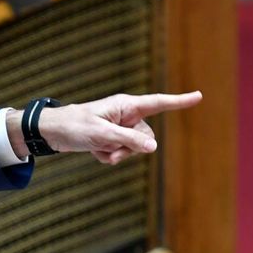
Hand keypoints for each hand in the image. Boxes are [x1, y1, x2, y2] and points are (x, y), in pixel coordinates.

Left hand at [16, 91, 202, 164]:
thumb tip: (153, 149)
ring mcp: (119, 128)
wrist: (53, 133)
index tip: (199, 96)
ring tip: (97, 148)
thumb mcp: (103, 134)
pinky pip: (120, 154)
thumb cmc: (75, 126)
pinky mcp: (111, 140)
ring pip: (133, 149)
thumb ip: (129, 140)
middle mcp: (126, 116)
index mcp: (126, 105)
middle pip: (146, 138)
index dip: (179, 101)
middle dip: (131, 148)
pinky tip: (93, 151)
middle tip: (110, 148)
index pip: (158, 103)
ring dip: (116, 154)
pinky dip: (107, 156)